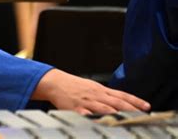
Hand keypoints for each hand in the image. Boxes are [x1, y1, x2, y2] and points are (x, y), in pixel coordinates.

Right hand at [32, 69, 150, 113]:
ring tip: (125, 120)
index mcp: (101, 90)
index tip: (147, 107)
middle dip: (130, 109)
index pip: (122, 95)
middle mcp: (96, 95)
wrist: (56, 82)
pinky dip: (91, 117)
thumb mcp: (93, 88)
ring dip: (115, 114)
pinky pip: (85, 114)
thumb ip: (107, 96)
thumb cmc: (75, 87)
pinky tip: (96, 120)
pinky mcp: (75, 108)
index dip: (135, 101)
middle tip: (142, 115)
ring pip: (103, 108)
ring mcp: (86, 101)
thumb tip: (123, 103)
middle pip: (116, 102)